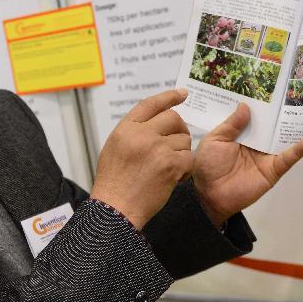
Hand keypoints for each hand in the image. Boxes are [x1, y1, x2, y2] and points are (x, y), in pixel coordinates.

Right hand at [91, 89, 193, 229]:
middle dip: (179, 128)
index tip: (182, 94)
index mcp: (126, 128)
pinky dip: (185, 168)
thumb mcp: (114, 147)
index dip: (168, 97)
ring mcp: (158, 148)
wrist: (116, 208)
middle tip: (177, 140)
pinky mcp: (171, 165)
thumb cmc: (114, 181)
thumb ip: (133, 132)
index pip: (151, 104)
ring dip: (181, 151)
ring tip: (168, 166)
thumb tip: (155, 122)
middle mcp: (142, 134)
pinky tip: (175, 176)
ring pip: (183, 139)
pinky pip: (188, 158)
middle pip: (172, 118)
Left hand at [193, 103, 302, 225]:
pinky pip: (287, 158)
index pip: (254, 117)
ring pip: (282, 139)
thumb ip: (231, 125)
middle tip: (300, 96)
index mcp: (239, 134)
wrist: (209, 194)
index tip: (274, 90)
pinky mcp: (272, 170)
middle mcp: (255, 143)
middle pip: (271, 126)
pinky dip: (300, 150)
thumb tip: (245, 105)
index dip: (263, 106)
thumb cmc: (207, 165)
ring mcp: (265, 156)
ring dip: (296, 129)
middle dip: (283, 114)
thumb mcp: (215, 140)